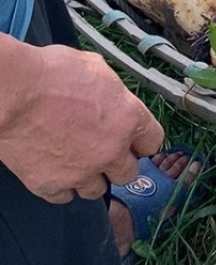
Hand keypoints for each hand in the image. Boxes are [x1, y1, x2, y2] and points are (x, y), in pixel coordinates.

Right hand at [0, 39, 164, 202]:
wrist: (11, 93)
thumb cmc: (48, 74)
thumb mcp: (94, 67)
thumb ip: (111, 91)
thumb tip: (111, 96)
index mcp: (128, 118)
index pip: (153, 141)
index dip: (143, 140)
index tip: (136, 141)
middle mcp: (110, 150)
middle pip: (129, 173)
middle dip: (118, 162)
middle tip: (104, 151)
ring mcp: (81, 172)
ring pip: (98, 190)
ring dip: (91, 177)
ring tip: (77, 160)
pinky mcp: (52, 185)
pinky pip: (65, 197)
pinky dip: (62, 186)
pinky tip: (55, 169)